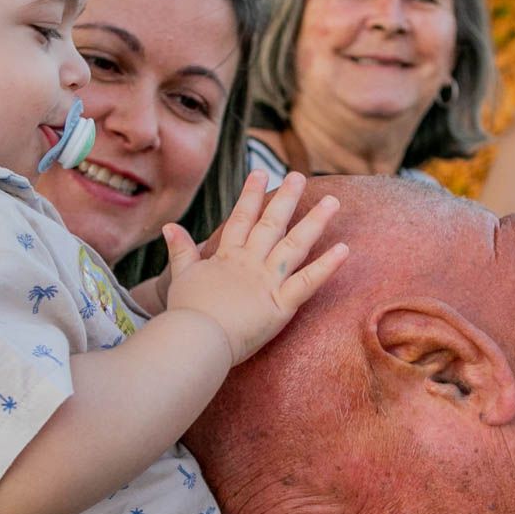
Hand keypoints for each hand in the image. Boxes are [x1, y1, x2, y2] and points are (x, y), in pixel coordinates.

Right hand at [163, 171, 347, 364]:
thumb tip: (170, 226)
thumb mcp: (180, 277)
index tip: (260, 174)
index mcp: (227, 258)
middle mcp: (250, 263)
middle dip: (286, 198)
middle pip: (271, 224)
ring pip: (295, 245)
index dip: (251, 195)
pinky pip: (308, 282)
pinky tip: (344, 248)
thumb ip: (180, 251)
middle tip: (300, 175)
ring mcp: (267, 281)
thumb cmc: (186, 314)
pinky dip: (327, 266)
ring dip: (315, 222)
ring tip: (333, 201)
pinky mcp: (281, 305)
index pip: (241, 219)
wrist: (194, 339)